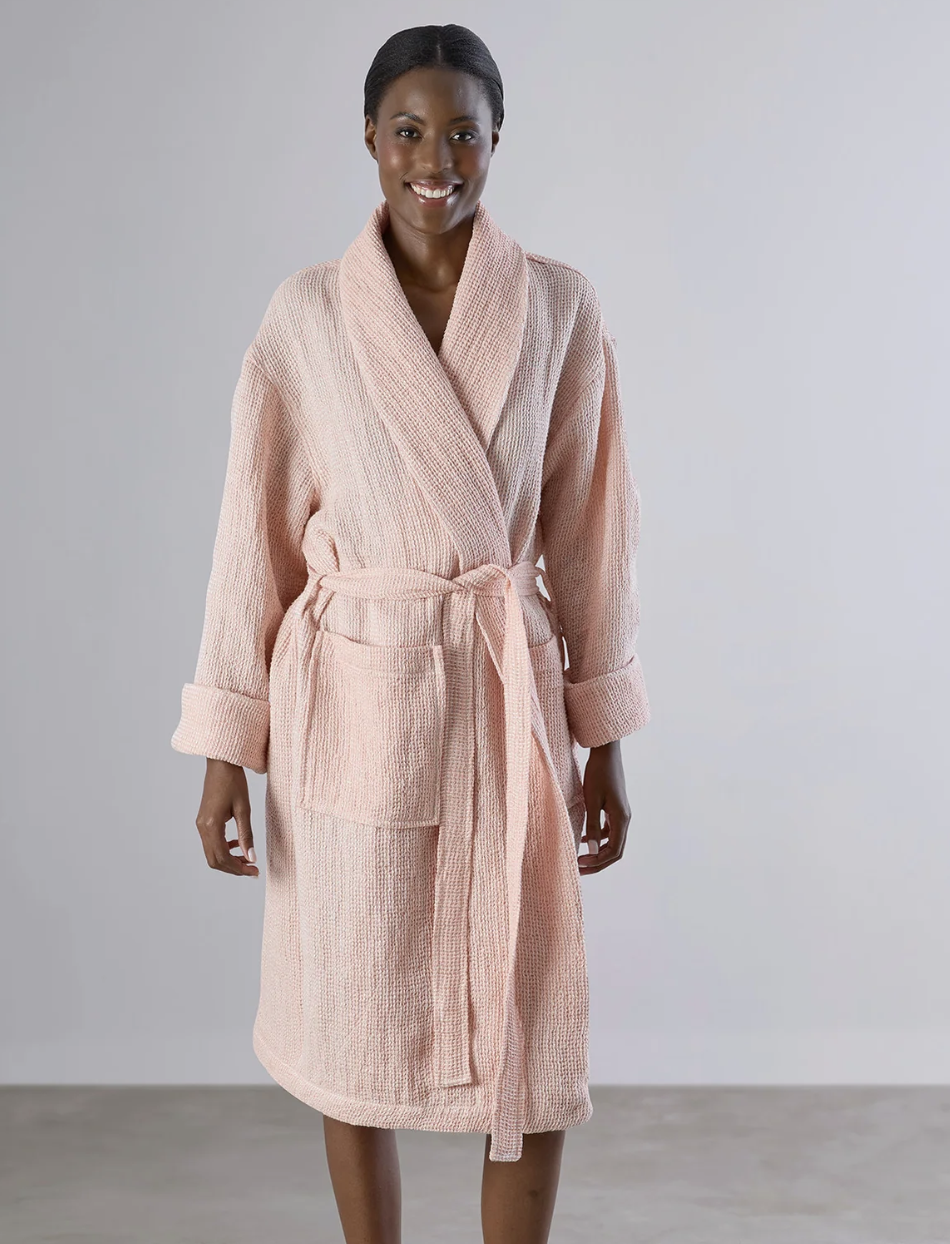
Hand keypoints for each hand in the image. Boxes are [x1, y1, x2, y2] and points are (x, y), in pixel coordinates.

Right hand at [194, 758, 259, 876]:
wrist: (221, 763)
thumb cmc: (233, 782)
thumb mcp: (244, 809)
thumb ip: (247, 835)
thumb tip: (251, 858)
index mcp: (211, 825)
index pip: (222, 858)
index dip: (238, 869)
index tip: (254, 871)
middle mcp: (202, 827)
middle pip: (214, 860)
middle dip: (233, 868)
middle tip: (252, 870)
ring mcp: (201, 824)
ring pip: (212, 853)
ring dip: (229, 860)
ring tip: (248, 859)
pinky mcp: (204, 821)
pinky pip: (212, 843)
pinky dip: (225, 849)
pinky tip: (239, 844)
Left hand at [577, 740, 629, 874]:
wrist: (605, 752)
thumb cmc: (598, 773)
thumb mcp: (591, 800)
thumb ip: (593, 826)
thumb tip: (593, 852)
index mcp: (622, 818)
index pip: (614, 851)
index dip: (598, 862)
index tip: (579, 864)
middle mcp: (625, 818)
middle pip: (615, 850)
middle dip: (598, 862)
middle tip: (578, 868)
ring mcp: (621, 814)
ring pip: (612, 842)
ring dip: (597, 852)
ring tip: (580, 858)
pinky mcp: (615, 808)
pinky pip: (609, 830)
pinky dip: (598, 838)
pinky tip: (584, 839)